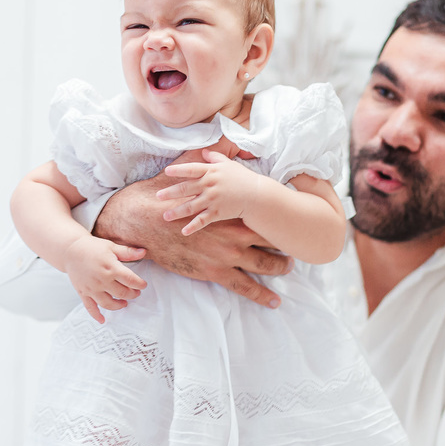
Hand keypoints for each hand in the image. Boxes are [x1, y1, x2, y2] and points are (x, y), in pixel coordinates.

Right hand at [63, 235, 146, 322]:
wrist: (70, 250)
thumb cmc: (92, 247)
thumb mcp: (112, 247)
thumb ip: (128, 252)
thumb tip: (144, 252)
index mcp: (111, 268)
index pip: (131, 280)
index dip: (140, 284)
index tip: (143, 285)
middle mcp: (102, 280)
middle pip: (122, 293)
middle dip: (132, 294)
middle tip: (135, 293)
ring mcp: (92, 288)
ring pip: (108, 303)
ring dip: (119, 305)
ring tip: (124, 303)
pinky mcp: (83, 293)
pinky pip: (90, 308)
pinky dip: (96, 315)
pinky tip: (103, 320)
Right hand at [93, 168, 291, 309]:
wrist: (145, 223)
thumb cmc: (167, 198)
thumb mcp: (192, 172)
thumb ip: (212, 159)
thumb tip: (223, 143)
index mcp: (233, 211)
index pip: (267, 215)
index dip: (282, 218)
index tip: (294, 219)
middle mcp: (236, 234)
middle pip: (272, 241)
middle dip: (287, 244)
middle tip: (299, 246)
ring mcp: (228, 256)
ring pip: (264, 265)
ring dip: (279, 268)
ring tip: (290, 270)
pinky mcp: (216, 273)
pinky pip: (245, 288)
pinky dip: (261, 296)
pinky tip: (274, 302)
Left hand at [160, 150, 263, 235]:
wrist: (257, 195)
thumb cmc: (243, 178)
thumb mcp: (229, 164)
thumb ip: (215, 157)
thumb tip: (204, 152)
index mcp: (211, 171)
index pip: (191, 169)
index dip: (178, 170)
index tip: (167, 172)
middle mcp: (210, 185)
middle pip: (186, 189)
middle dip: (170, 193)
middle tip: (158, 196)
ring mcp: (213, 200)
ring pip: (191, 206)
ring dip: (177, 212)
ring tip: (165, 216)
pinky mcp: (218, 213)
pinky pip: (203, 221)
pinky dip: (193, 227)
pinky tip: (183, 231)